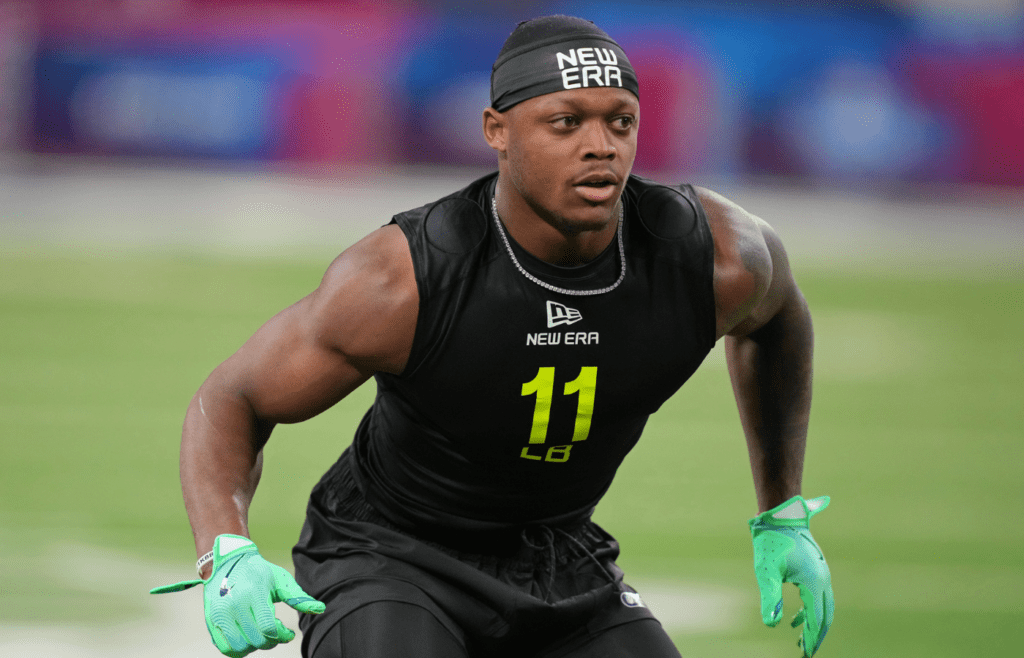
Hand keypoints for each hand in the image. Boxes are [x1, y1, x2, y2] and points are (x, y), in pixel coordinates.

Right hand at [151, 534, 325, 656]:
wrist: (228, 561)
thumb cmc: (259, 572)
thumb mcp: (280, 580)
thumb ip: (298, 597)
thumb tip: (321, 609)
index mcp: (253, 593)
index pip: (269, 628)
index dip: (282, 636)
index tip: (288, 633)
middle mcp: (234, 605)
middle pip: (256, 640)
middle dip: (272, 641)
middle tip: (277, 633)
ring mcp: (220, 614)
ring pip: (240, 648)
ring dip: (255, 646)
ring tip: (262, 635)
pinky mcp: (211, 621)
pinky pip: (225, 648)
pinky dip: (239, 649)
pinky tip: (248, 637)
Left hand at [749, 495, 833, 656]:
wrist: (781, 516)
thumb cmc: (771, 543)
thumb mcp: (766, 571)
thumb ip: (770, 598)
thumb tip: (772, 624)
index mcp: (814, 582)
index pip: (816, 618)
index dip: (812, 639)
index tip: (806, 655)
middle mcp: (823, 579)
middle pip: (825, 615)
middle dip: (816, 635)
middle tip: (806, 653)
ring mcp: (822, 574)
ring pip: (823, 606)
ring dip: (814, 624)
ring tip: (801, 642)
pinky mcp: (816, 570)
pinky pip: (817, 596)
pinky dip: (810, 611)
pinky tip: (794, 620)